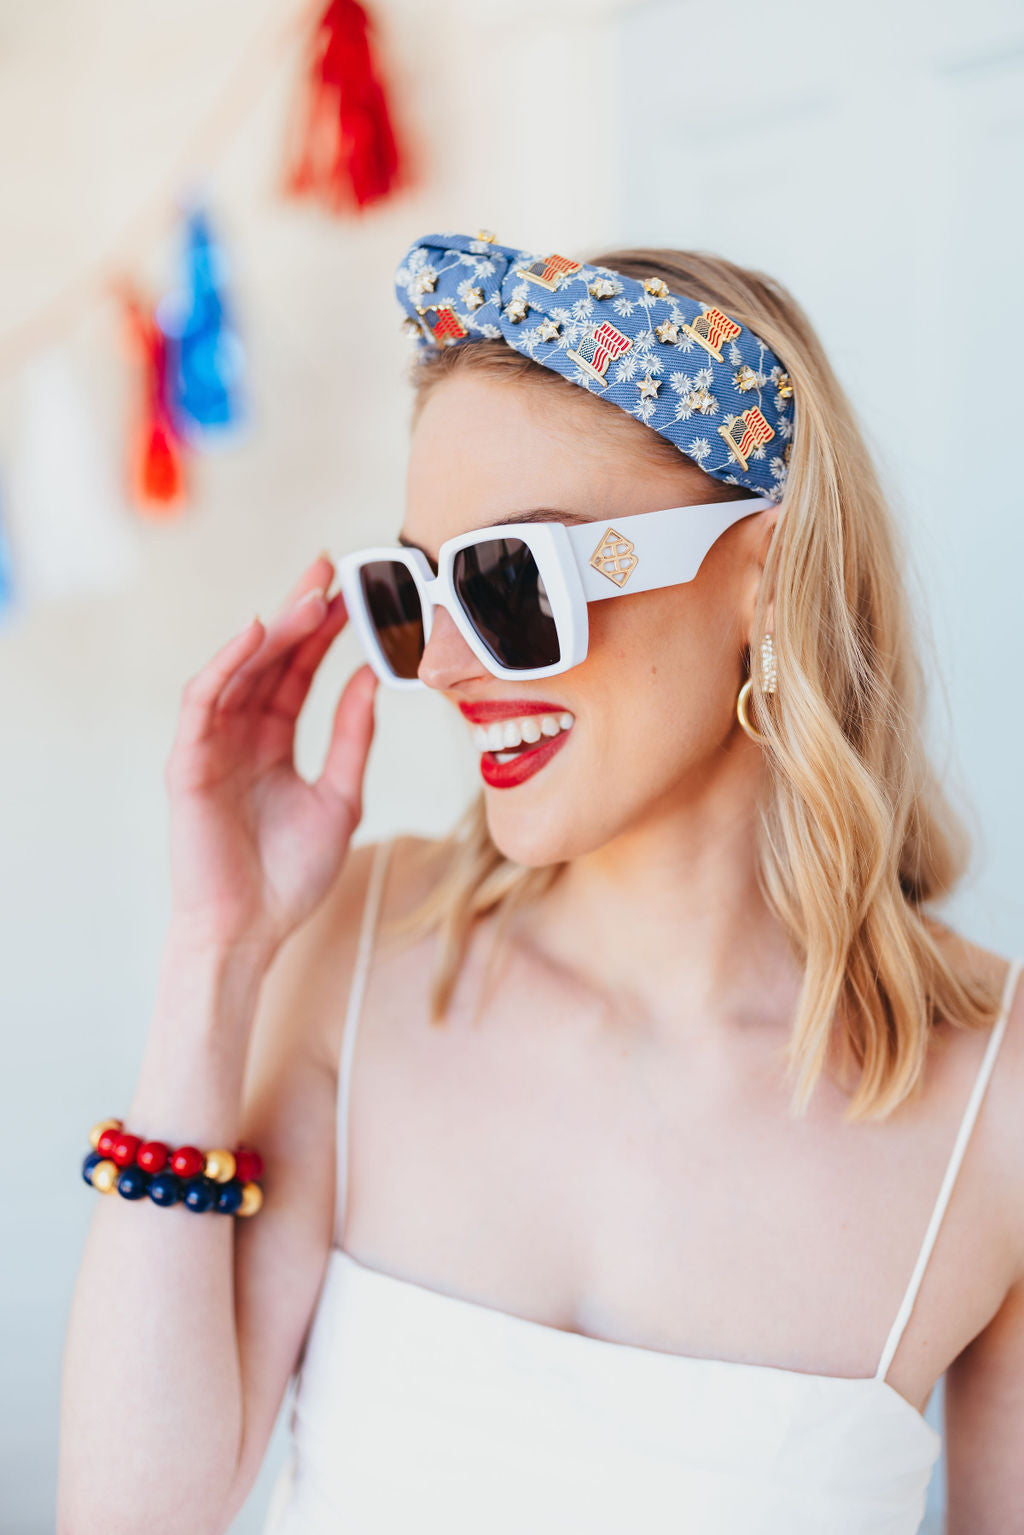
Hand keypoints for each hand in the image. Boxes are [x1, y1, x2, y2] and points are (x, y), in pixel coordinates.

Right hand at [162, 554, 377, 956]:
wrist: (252, 930)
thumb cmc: (291, 874)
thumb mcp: (341, 797)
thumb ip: (354, 738)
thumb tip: (373, 678)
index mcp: (274, 742)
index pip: (298, 673)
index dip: (324, 634)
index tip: (357, 595)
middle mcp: (241, 735)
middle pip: (270, 659)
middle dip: (299, 612)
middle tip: (332, 568)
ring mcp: (212, 745)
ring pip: (240, 671)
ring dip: (273, 630)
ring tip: (309, 596)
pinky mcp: (188, 762)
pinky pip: (203, 702)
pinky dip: (226, 665)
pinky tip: (255, 635)